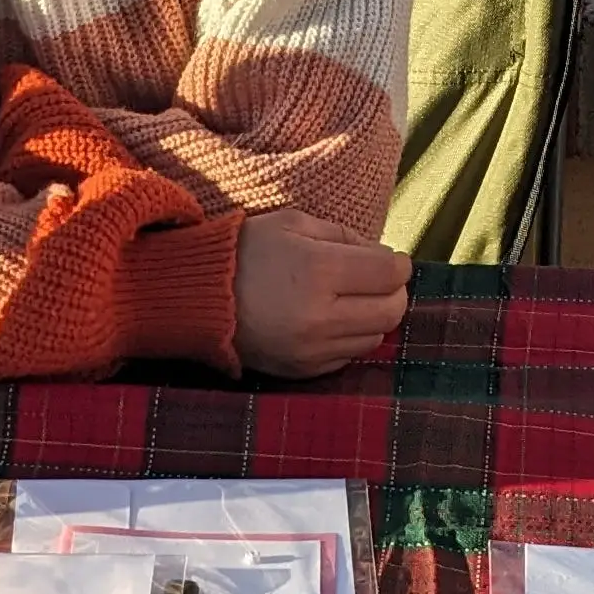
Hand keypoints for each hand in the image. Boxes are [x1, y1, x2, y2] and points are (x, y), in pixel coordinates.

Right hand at [233, 209, 411, 378]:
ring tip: (349, 299)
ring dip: (372, 317)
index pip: (390, 274)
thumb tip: (385, 257)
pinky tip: (328, 320)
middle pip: (392, 311)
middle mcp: (319, 316)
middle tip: (377, 280)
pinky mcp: (301, 370)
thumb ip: (345, 236)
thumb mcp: (293, 223)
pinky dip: (348, 339)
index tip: (389, 260)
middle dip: (393, 292)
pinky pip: (348, 357)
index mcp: (318, 270)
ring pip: (375, 338)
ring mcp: (310, 349)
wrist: (194, 297)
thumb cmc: (243, 252)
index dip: (398, 264)